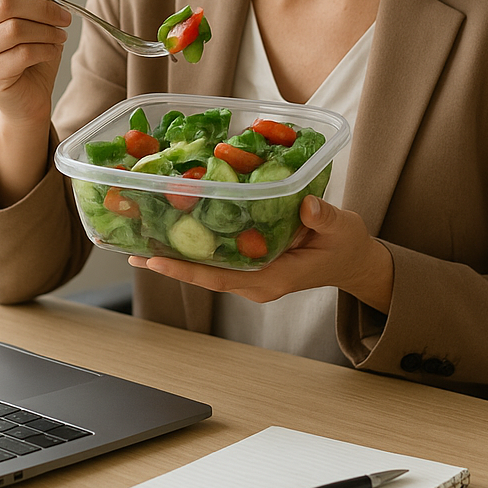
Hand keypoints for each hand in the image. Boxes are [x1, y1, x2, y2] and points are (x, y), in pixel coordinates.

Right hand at [0, 0, 68, 124]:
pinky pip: (22, 54)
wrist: (27, 95)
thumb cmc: (27, 50)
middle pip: (3, 3)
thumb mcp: (26, 11)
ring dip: (47, 30)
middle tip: (63, 16)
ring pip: (15, 29)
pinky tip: (51, 50)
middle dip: (43, 7)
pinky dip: (45, 50)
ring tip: (59, 34)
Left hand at [129, 196, 393, 312]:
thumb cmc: (347, 246)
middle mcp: (257, 282)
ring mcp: (253, 276)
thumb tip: (306, 205)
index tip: (156, 262)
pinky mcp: (253, 266)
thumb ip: (324, 217)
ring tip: (143, 242)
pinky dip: (197, 248)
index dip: (187, 270)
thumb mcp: (341, 229)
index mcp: (274, 278)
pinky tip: (177, 233)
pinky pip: (219, 260)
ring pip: (208, 269)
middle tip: (134, 250)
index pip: (221, 277)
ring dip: (178, 257)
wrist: (353, 260)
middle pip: (205, 275)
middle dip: (170, 264)